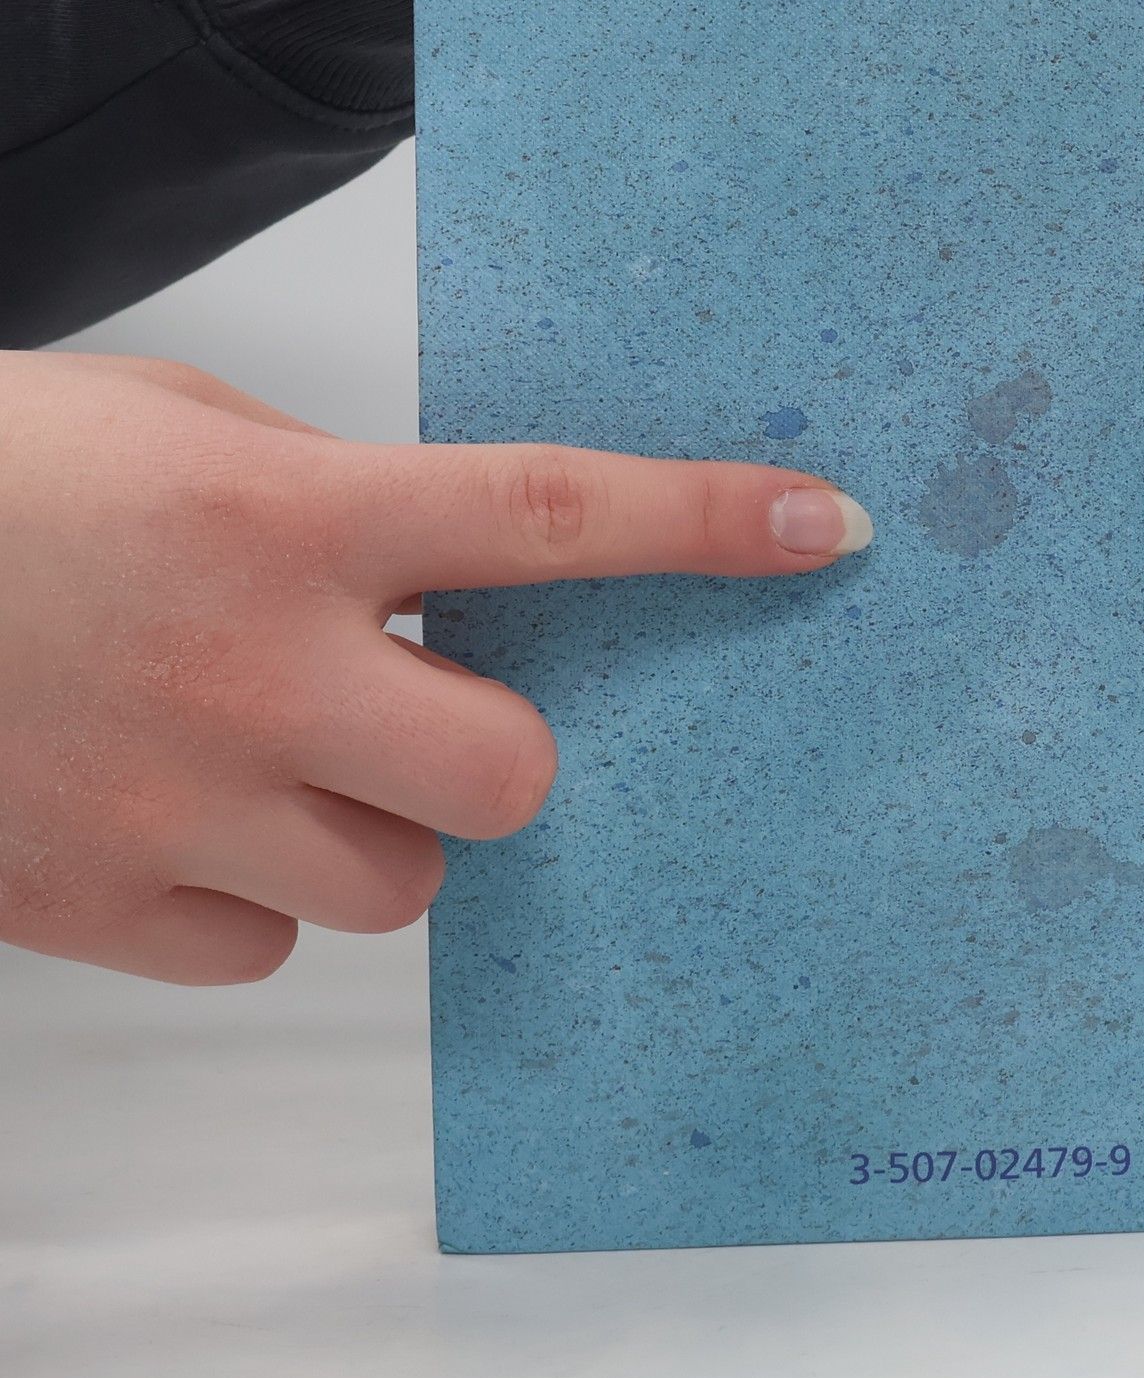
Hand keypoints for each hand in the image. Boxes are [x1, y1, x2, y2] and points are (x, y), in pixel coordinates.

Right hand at [0, 353, 871, 982]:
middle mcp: (246, 667)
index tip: (824, 524)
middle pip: (510, 774)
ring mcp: (166, 801)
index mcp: (284, 515)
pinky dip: (253, 890)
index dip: (708, 519)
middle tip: (431, 702)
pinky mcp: (85, 902)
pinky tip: (182, 809)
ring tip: (274, 750)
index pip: (553, 515)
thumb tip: (448, 574)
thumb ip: (336, 501)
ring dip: (376, 824)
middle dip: (502, 753)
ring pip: (396, 884)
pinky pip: (261, 945)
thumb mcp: (191, 432)